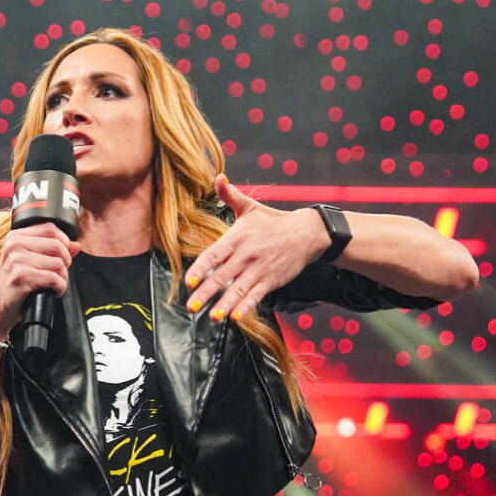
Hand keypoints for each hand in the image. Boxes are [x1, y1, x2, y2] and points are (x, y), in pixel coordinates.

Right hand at [0, 223, 80, 337]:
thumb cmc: (13, 285)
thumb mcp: (29, 262)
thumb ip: (52, 250)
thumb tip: (76, 245)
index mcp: (15, 237)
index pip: (50, 228)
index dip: (64, 242)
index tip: (62, 256)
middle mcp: (15, 245)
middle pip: (57, 246)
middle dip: (65, 262)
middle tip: (58, 273)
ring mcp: (17, 260)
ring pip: (58, 263)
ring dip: (62, 277)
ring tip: (53, 284)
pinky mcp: (22, 276)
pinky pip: (54, 279)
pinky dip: (59, 288)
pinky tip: (51, 291)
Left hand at [184, 174, 330, 321]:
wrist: (307, 233)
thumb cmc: (274, 221)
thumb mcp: (250, 207)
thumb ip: (230, 196)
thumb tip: (218, 177)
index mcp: (237, 237)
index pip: (213, 255)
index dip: (200, 269)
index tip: (188, 282)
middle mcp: (246, 255)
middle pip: (222, 276)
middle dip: (205, 293)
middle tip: (191, 307)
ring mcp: (259, 269)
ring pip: (238, 289)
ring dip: (224, 305)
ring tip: (212, 317)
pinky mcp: (272, 280)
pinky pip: (256, 295)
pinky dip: (246, 306)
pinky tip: (235, 317)